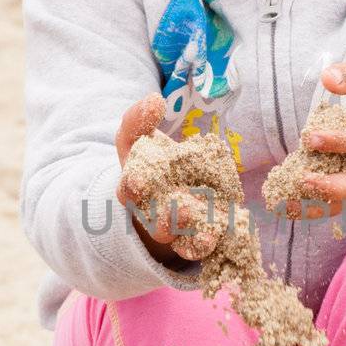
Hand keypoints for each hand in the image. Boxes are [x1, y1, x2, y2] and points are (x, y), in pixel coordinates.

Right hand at [115, 92, 222, 260]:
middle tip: (180, 208)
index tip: (139, 180)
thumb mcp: (139, 139)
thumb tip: (154, 99)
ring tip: (207, 234)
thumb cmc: (152, 161)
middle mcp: (151, 213)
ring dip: (191, 237)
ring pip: (177, 239)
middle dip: (165, 218)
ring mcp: (173, 229)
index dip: (132, 186)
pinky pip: (197, 246)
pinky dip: (205, 245)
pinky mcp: (194, 237)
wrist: (170, 187)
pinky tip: (216, 237)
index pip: (128, 189)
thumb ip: (139, 121)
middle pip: (154, 220)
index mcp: (134, 188)